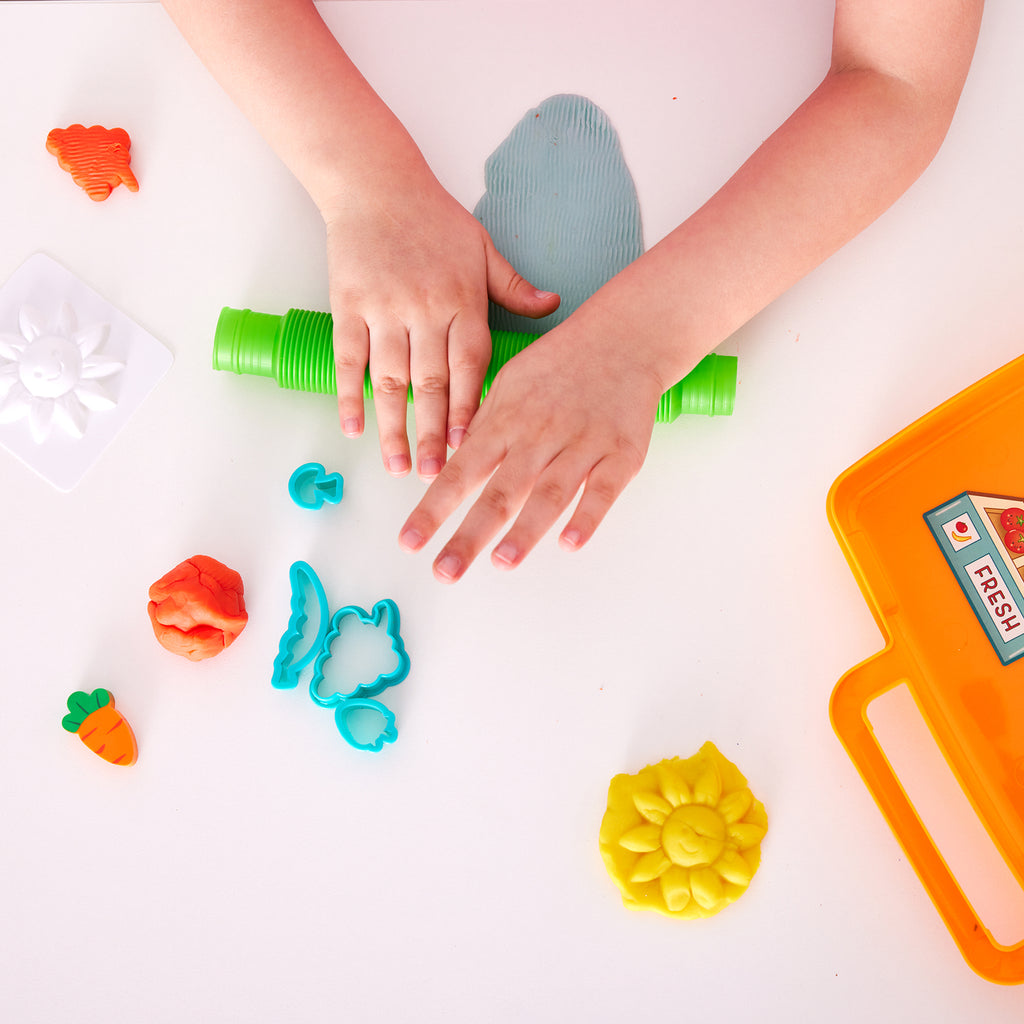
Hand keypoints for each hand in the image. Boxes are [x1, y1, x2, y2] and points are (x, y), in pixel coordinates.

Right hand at [324, 174, 557, 479]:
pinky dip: (348, 395)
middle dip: (434, 434)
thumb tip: (553, 305)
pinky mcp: (348, 306)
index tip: (471, 449)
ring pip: (389, 379)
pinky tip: (352, 429)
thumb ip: (514, 285)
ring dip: (393, 427)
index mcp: (462, 301)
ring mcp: (383, 309)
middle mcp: (425, 309)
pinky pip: (348, 359)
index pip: (470, 367)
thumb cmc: (434, 219)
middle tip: (435, 477)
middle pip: (431, 383)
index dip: (471, 411)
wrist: (374, 183)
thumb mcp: (483, 248)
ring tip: (397, 466)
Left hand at [397, 316, 665, 581]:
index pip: (460, 472)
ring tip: (502, 562)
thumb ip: (483, 429)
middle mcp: (539, 435)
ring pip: (550, 493)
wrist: (623, 338)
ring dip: (525, 531)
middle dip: (469, 536)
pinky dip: (588, 517)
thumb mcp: (508, 384)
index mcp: (506, 421)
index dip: (433, 509)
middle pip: (500, 492)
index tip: (410, 543)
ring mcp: (582, 445)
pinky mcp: (621, 454)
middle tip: (446, 572)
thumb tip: (451, 468)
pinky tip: (570, 543)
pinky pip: (603, 490)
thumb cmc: (559, 364)